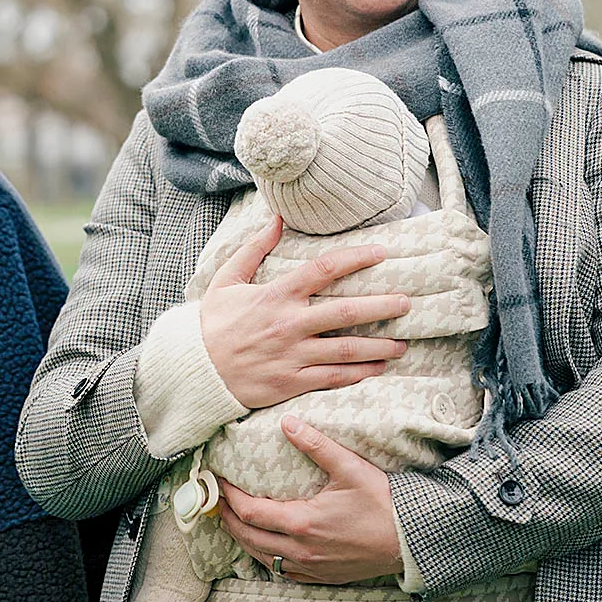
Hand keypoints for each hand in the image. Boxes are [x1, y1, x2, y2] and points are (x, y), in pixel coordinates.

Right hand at [200, 215, 409, 408]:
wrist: (194, 370)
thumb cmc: (211, 323)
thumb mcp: (226, 280)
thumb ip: (253, 249)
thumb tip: (276, 218)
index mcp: (275, 295)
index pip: (323, 270)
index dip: (356, 259)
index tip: (382, 253)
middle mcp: (288, 324)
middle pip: (346, 312)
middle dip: (382, 306)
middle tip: (407, 303)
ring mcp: (292, 355)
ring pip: (346, 349)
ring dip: (379, 346)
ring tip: (402, 343)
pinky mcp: (292, 382)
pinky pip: (333, 378)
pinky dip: (359, 373)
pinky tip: (378, 368)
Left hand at [216, 417, 402, 584]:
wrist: (413, 539)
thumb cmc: (383, 503)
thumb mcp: (350, 468)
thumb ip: (316, 444)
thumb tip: (287, 422)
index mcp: (302, 522)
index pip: (250, 511)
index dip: (229, 497)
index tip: (219, 482)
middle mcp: (302, 550)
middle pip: (248, 537)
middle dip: (227, 518)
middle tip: (215, 501)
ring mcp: (311, 567)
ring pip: (263, 558)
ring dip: (243, 539)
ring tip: (231, 521)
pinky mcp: (323, 577)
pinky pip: (283, 572)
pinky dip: (266, 558)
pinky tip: (264, 547)